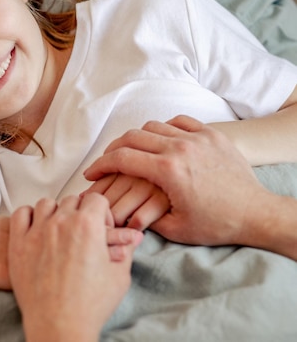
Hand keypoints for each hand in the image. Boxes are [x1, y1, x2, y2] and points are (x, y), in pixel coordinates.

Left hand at [8, 193, 141, 341]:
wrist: (59, 325)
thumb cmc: (90, 304)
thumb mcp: (119, 276)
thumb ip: (126, 250)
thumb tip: (133, 237)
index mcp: (88, 225)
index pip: (96, 198)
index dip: (102, 212)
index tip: (101, 227)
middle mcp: (62, 222)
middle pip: (72, 200)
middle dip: (80, 213)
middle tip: (82, 233)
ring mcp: (38, 231)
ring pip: (46, 203)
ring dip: (55, 212)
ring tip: (60, 231)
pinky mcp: (19, 242)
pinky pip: (21, 213)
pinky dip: (29, 216)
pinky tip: (37, 229)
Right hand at [83, 115, 265, 245]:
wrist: (256, 213)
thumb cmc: (217, 224)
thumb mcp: (175, 228)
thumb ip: (144, 216)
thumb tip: (124, 213)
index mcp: (168, 171)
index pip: (121, 159)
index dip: (100, 165)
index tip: (92, 173)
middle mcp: (180, 148)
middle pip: (131, 137)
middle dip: (112, 150)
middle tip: (106, 162)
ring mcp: (197, 138)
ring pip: (153, 126)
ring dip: (136, 138)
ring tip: (132, 152)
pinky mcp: (212, 135)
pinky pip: (179, 121)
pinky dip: (163, 128)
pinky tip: (160, 140)